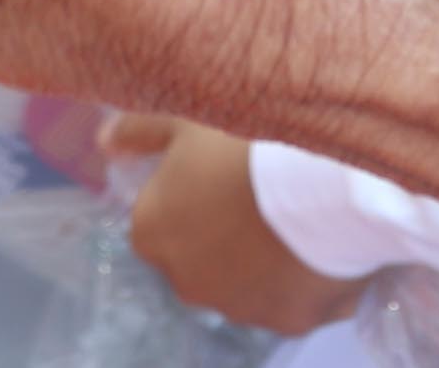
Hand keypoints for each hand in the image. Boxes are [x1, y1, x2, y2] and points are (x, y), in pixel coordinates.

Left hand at [112, 120, 358, 334]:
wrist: (328, 181)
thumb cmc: (249, 143)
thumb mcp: (189, 118)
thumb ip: (140, 131)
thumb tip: (103, 142)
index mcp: (153, 233)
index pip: (165, 219)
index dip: (199, 194)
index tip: (233, 171)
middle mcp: (186, 282)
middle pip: (206, 257)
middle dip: (231, 234)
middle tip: (272, 191)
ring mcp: (240, 307)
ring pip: (252, 283)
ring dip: (271, 259)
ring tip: (311, 213)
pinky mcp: (291, 322)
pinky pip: (299, 299)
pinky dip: (312, 280)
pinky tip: (334, 241)